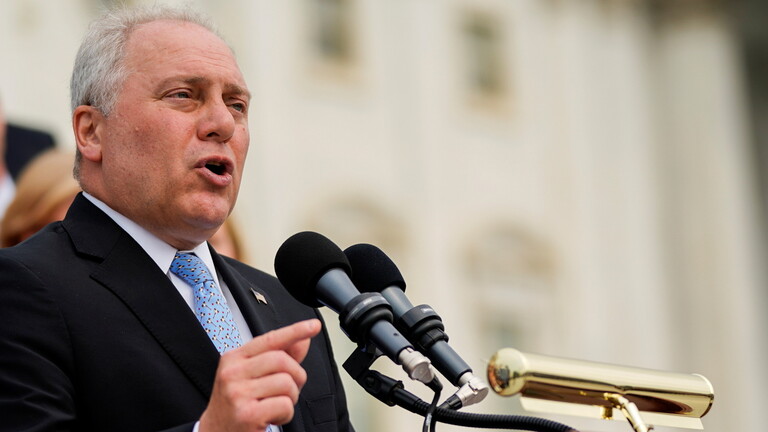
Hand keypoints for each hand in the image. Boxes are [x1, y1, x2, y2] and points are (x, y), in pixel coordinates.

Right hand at [199, 319, 321, 431]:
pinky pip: (285, 405)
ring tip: (276, 405)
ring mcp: (238, 393)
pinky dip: (286, 414)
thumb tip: (302, 339)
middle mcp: (232, 373)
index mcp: (234, 358)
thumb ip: (278, 356)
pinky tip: (272, 417)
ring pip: (286, 383)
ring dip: (291, 398)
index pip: (270, 339)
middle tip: (289, 390)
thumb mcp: (252, 376)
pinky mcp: (247, 414)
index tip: (313, 326)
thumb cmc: (237, 404)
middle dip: (296, 376)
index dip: (295, 331)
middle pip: (282, 360)